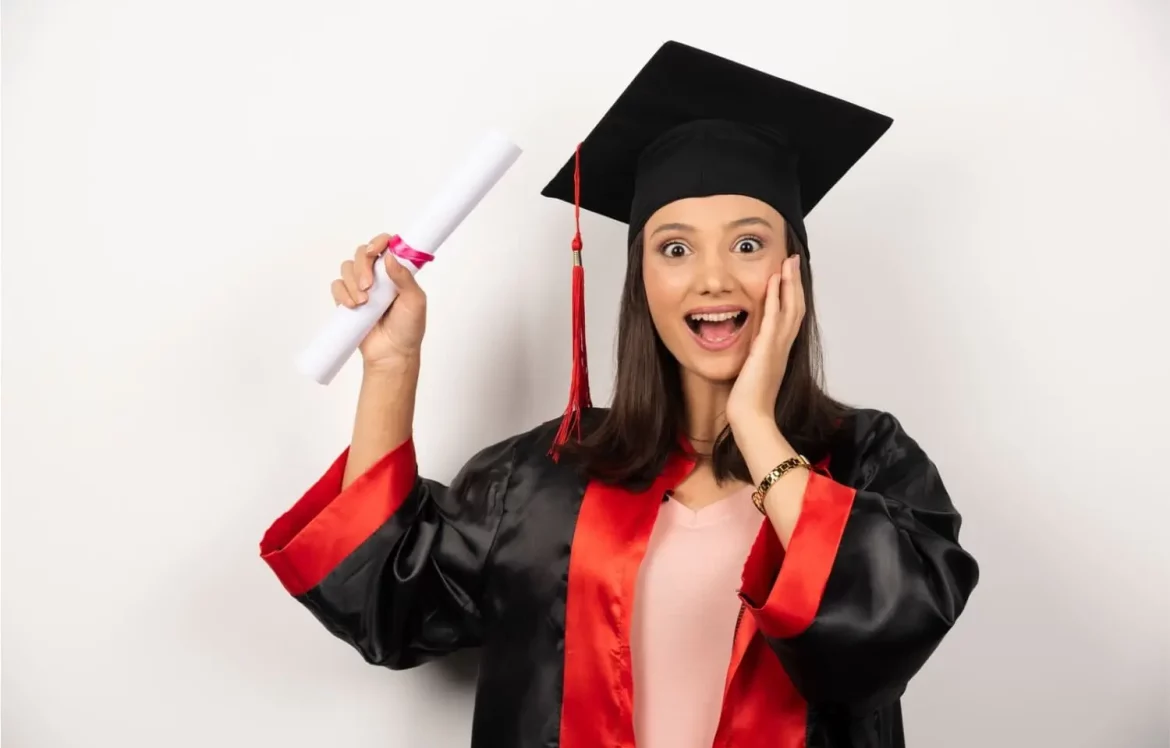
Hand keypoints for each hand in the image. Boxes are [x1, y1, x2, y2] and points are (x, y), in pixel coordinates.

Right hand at [331, 233, 426, 369]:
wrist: (391, 354)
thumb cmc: (408, 329)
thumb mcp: (415, 301)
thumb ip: (405, 277)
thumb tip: (390, 257)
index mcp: (397, 272)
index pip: (385, 245)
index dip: (379, 242)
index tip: (377, 251)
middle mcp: (378, 276)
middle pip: (362, 252)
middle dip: (363, 266)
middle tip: (369, 286)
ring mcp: (361, 287)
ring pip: (347, 267)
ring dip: (353, 282)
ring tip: (364, 302)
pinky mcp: (348, 300)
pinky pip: (337, 286)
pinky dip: (342, 293)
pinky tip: (353, 306)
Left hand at [726, 253, 804, 429]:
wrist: (751, 417)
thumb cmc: (750, 400)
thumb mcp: (754, 372)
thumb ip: (756, 357)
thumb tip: (751, 351)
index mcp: (780, 350)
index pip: (791, 316)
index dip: (793, 295)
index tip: (790, 276)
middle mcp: (783, 346)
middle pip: (796, 307)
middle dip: (795, 283)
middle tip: (794, 261)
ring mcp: (777, 347)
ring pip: (790, 308)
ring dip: (789, 284)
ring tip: (788, 263)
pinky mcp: (766, 349)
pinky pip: (774, 318)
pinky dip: (776, 298)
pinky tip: (773, 282)